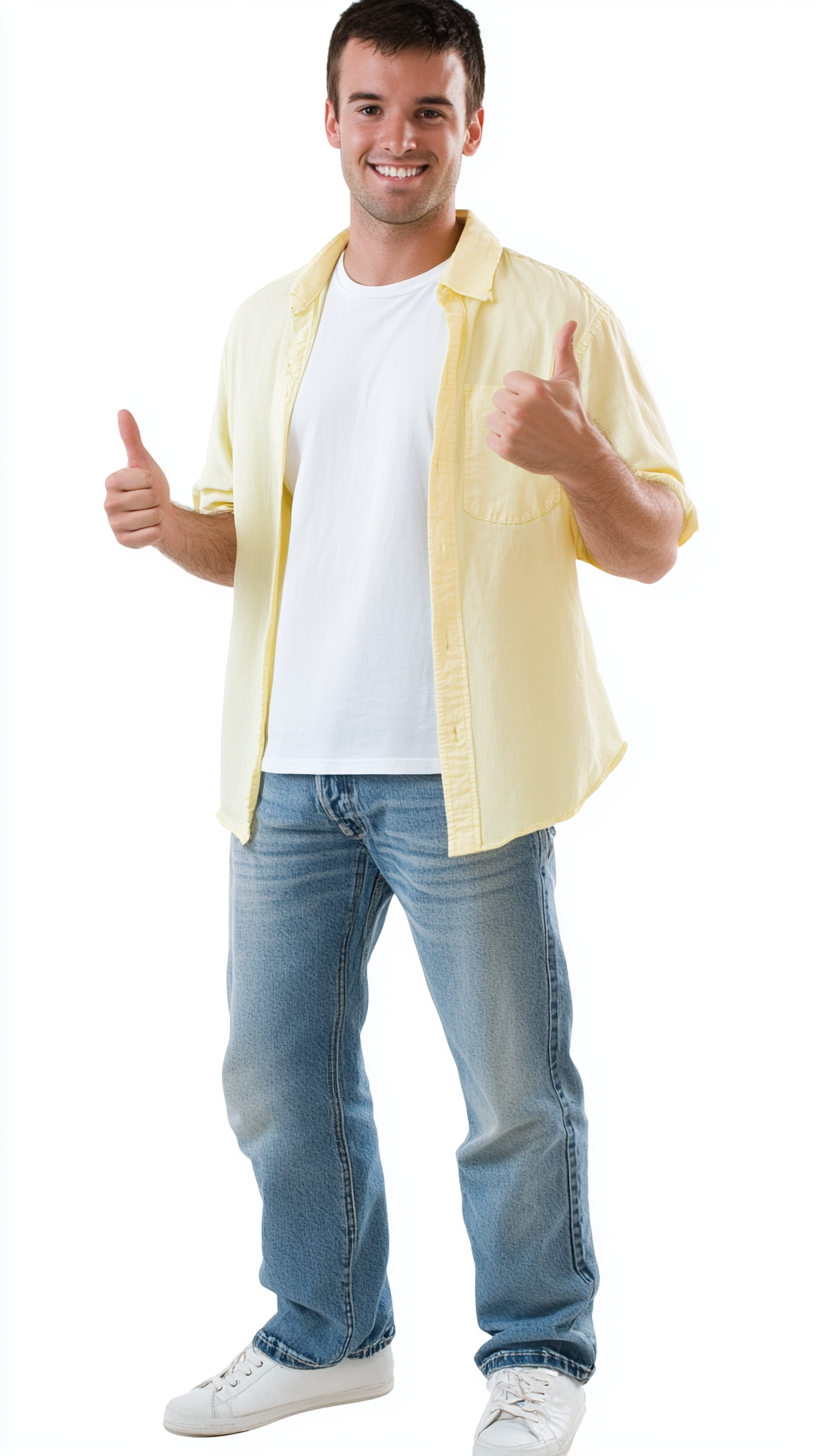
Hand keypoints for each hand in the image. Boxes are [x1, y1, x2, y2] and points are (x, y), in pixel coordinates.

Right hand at [104, 410, 170, 547]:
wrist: (159, 517)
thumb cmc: (150, 488)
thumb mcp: (143, 462)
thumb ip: (132, 439)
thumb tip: (123, 412)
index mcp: (111, 482)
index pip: (143, 479)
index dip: (151, 481)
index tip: (145, 484)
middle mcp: (108, 504)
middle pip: (149, 499)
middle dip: (155, 500)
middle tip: (149, 502)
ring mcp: (114, 524)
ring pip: (151, 517)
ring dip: (157, 516)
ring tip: (148, 514)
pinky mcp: (123, 541)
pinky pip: (151, 535)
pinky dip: (156, 531)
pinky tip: (148, 528)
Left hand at [485, 320, 592, 476]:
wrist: (577, 453)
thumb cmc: (572, 414)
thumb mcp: (569, 379)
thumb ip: (564, 349)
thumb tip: (571, 322)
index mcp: (534, 388)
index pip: (509, 380)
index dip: (522, 390)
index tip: (537, 401)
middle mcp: (521, 408)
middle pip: (498, 398)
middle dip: (512, 406)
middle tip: (532, 417)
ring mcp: (512, 430)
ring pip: (492, 418)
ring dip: (505, 423)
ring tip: (526, 430)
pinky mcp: (506, 448)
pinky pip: (489, 437)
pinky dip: (501, 441)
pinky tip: (520, 441)